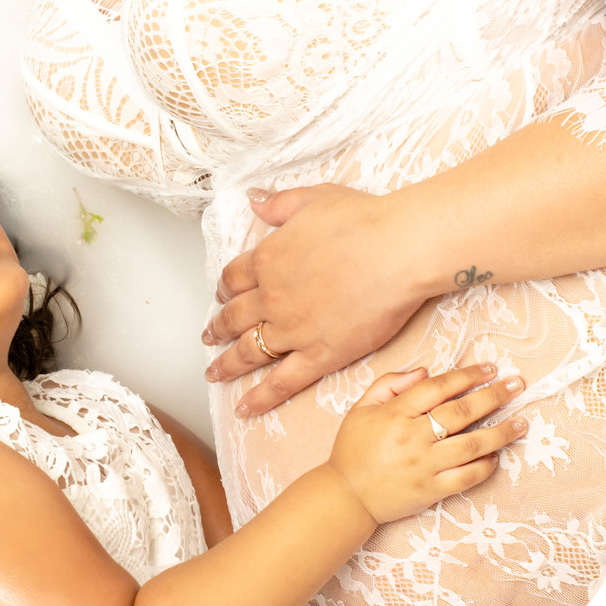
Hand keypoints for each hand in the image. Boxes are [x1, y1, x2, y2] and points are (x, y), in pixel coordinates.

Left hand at [202, 185, 428, 414]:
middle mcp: (271, 297)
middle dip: (218, 329)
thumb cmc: (362, 220)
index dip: (224, 289)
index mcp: (268, 259)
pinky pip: (281, 382)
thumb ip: (279, 203)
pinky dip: (260, 397)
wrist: (397, 250)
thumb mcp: (312, 198)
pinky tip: (244, 408)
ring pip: (248, 352)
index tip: (222, 296)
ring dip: (227, 365)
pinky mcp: (319, 355)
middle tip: (208, 338)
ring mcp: (292, 329)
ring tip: (214, 374)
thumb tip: (254, 200)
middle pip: (234, 318)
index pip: (233, 278)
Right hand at [327, 362, 526, 524]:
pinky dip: (486, 466)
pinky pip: (467, 477)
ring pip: (472, 444)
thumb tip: (425, 372)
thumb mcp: (361, 408)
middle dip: (494, 396)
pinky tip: (497, 455)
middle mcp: (414, 437)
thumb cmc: (352, 449)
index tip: (489, 368)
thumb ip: (390, 383)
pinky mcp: (432, 490)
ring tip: (522, 422)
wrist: (345, 495)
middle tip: (517, 384)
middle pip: (462, 412)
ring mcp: (425, 465)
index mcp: (396, 414)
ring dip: (501, 432)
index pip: (439, 388)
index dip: (467, 376)